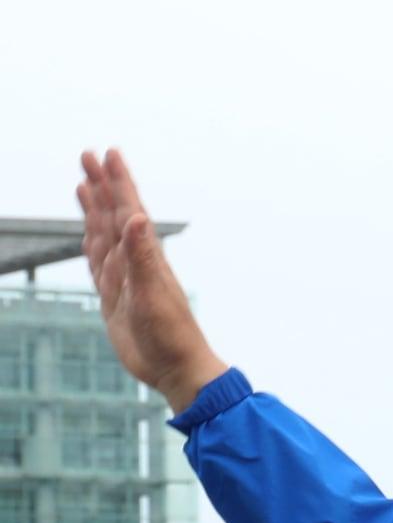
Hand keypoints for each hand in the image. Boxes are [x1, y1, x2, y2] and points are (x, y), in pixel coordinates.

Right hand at [77, 149, 227, 411]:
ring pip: (103, 236)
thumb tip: (138, 217)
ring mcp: (123, 280)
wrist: (177, 369)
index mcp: (145, 257)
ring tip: (85, 185)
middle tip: (88, 154)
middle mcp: (133, 263)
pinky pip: (99, 265)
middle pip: (112, 216)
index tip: (110, 153)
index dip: (119, 182)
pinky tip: (89, 236)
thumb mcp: (152, 294)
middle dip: (101, 185)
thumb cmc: (171, 335)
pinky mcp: (115, 300)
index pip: (128, 210)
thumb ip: (142, 256)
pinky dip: (92, 246)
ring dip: (94, 210)